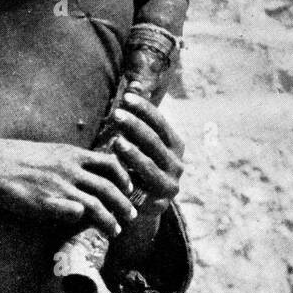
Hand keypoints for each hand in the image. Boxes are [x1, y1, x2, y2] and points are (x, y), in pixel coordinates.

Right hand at [0, 139, 136, 239]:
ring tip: (115, 230)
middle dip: (124, 204)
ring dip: (110, 219)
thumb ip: (68, 160)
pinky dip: (85, 221)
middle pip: (109, 187)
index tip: (129, 188)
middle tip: (131, 216)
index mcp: (72, 154)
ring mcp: (59, 187)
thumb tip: (84, 168)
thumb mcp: (48, 151)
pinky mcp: (47, 203)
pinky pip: (74, 213)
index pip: (110, 163)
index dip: (124, 177)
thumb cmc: (16, 158)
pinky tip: (89, 230)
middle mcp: (70, 169)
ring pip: (97, 204)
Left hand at [110, 91, 184, 210]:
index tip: (125, 97)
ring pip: (150, 164)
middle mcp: (177, 164)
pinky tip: (115, 170)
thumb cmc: (138, 168)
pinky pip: (143, 187)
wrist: (142, 209)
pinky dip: (130, 176)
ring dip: (133, 152)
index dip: (144, 109)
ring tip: (116, 141)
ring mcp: (170, 184)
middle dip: (135, 126)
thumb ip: (138, 119)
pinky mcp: (159, 204)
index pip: (160, 123)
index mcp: (175, 146)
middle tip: (116, 114)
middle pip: (155, 141)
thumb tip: (133, 83)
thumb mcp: (141, 144)